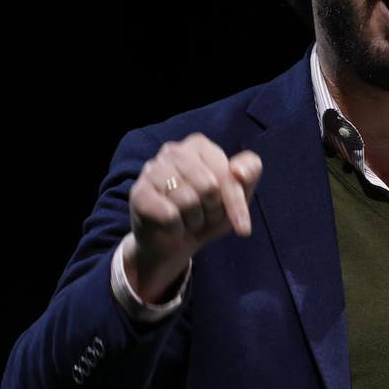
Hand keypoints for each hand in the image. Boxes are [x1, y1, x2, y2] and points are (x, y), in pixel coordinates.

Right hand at [124, 133, 262, 301]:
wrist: (174, 242)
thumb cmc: (208, 212)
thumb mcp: (238, 195)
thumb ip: (249, 172)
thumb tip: (237, 171)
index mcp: (200, 145)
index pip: (229, 174)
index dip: (236, 204)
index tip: (243, 228)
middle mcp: (174, 150)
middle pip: (209, 187)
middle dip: (213, 211)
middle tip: (205, 216)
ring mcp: (152, 169)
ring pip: (188, 201)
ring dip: (194, 220)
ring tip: (189, 220)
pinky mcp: (138, 192)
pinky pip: (169, 214)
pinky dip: (177, 228)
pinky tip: (173, 227)